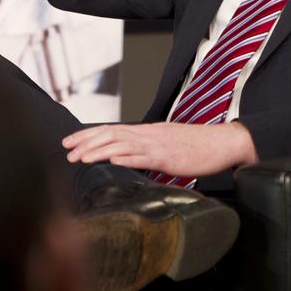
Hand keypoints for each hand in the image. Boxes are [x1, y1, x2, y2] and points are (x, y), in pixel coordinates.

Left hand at [62, 121, 258, 178]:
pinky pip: (143, 156)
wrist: (223, 143)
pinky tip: (111, 160)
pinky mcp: (169, 157)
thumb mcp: (168, 146)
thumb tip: (129, 157)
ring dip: (98, 150)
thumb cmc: (199, 146)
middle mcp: (149, 134)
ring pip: (122, 143)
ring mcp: (158, 144)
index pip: (111, 130)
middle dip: (86, 142)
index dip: (88, 135)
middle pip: (111, 134)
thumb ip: (148, 150)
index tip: (70, 142)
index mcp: (148, 132)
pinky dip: (125, 157)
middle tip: (67, 151)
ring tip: (80, 157)